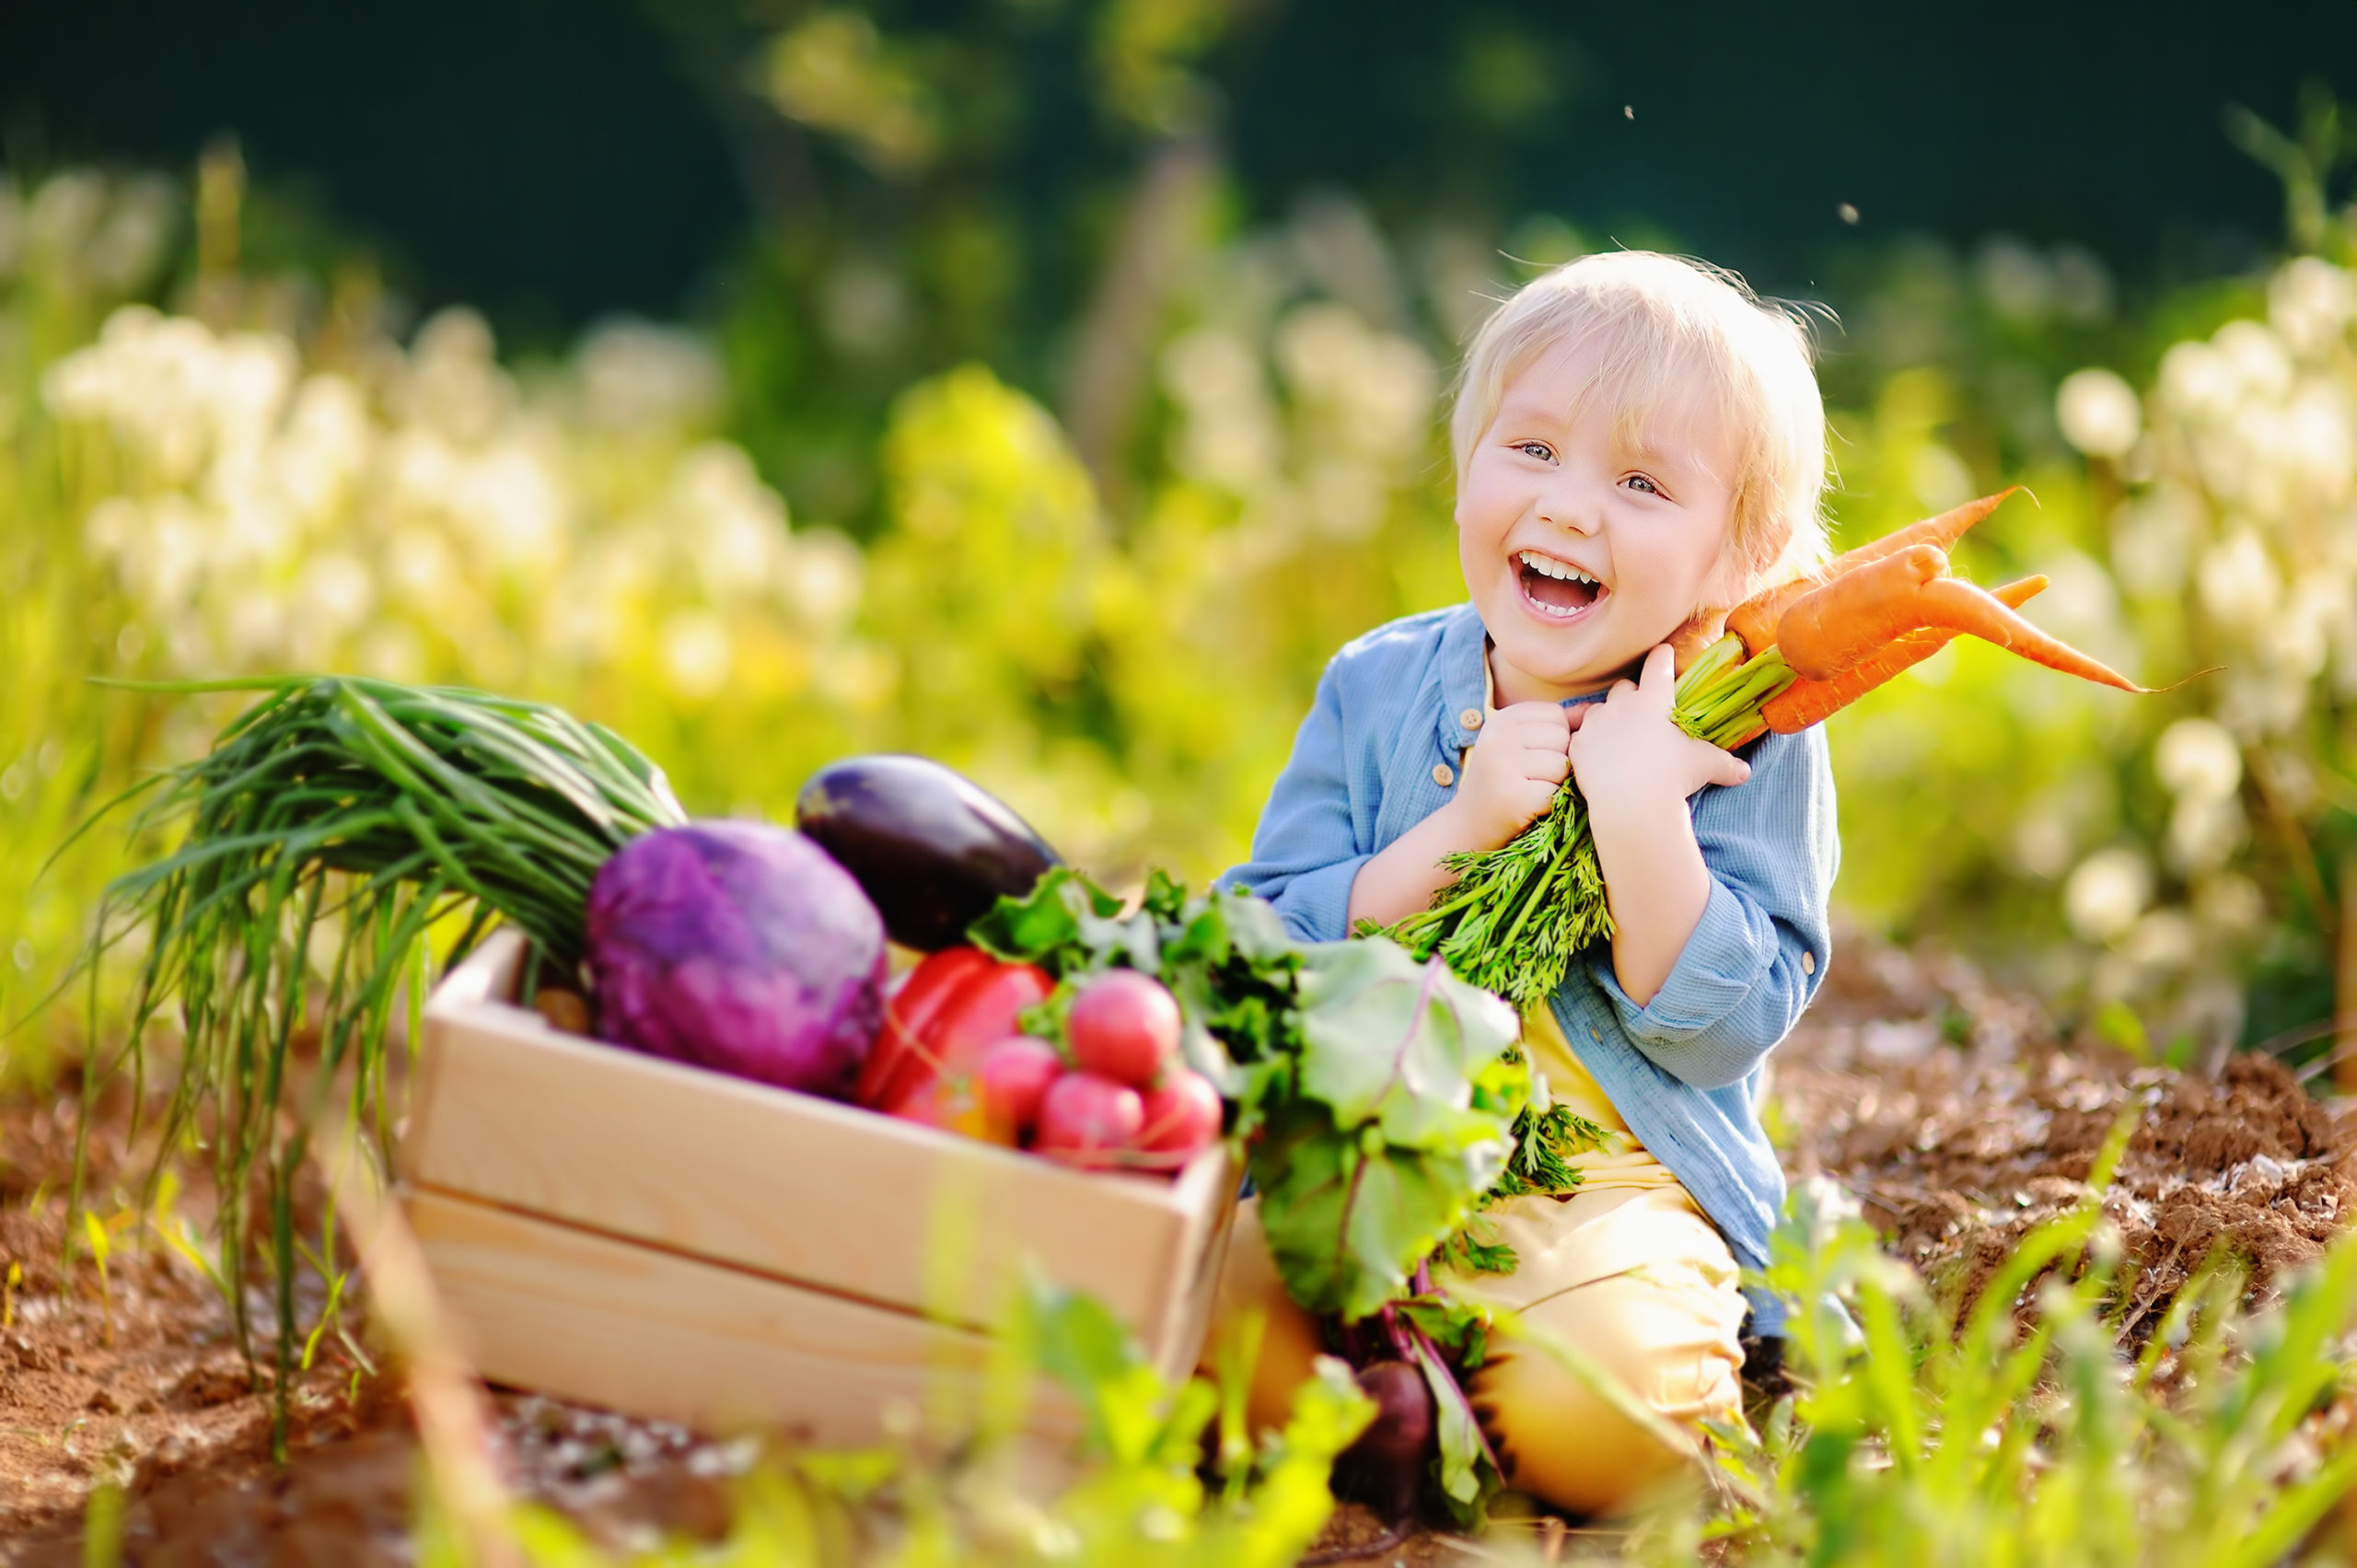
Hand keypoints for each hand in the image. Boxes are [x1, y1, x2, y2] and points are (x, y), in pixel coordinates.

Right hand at [1450, 700, 1572, 849]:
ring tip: (1531, 791)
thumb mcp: (1518, 745)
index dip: (1556, 739)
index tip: (1533, 757)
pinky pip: (1556, 792)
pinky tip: (1529, 807)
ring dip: (1555, 783)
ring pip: (1561, 765)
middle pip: (1561, 737)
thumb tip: (1594, 709)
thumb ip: (1554, 725)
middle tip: (1532, 778)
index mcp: (1500, 719)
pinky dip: (1550, 804)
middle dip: (1557, 760)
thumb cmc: (1502, 782)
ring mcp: (1502, 766)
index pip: (1556, 715)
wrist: (1468, 826)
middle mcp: (1497, 738)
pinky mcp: (1513, 796)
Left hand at [1568, 644, 1749, 819]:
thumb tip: (1746, 772)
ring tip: (1617, 737)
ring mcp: (1596, 724)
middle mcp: (1621, 705)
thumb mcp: (1706, 766)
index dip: (1662, 657)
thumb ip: (1726, 764)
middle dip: (1632, 695)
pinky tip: (1597, 754)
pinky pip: (1580, 736)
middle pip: (1623, 687)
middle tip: (1641, 712)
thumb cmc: (1673, 777)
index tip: (1662, 652)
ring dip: (1608, 718)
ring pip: (1598, 710)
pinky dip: (1589, 743)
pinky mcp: (1578, 746)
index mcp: (1653, 701)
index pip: (1658, 666)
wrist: (1632, 804)